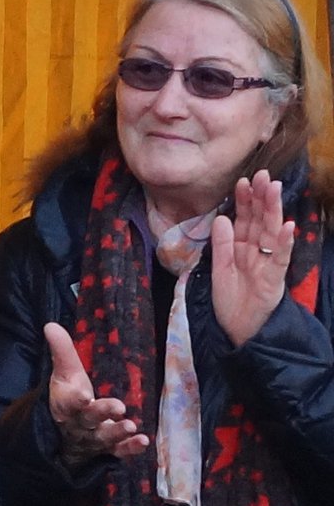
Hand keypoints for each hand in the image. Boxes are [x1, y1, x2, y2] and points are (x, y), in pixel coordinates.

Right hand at [44, 323, 148, 466]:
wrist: (64, 433)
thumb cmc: (67, 397)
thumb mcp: (64, 374)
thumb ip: (61, 351)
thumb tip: (50, 324)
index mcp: (65, 404)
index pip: (68, 402)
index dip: (74, 399)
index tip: (82, 394)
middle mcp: (78, 423)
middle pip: (88, 419)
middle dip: (102, 413)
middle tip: (119, 407)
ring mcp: (92, 439)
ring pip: (103, 437)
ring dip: (117, 432)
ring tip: (130, 425)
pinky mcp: (106, 450)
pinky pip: (117, 451)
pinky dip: (129, 449)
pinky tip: (142, 442)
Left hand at [211, 170, 293, 346]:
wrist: (236, 331)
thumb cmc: (230, 301)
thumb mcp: (219, 270)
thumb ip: (221, 245)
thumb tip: (222, 218)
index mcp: (242, 249)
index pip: (245, 220)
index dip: (244, 201)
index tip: (242, 181)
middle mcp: (257, 252)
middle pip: (261, 221)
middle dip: (261, 198)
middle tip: (262, 175)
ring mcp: (268, 264)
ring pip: (272, 233)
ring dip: (274, 211)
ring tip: (274, 190)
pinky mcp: (274, 280)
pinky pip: (280, 259)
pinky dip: (284, 242)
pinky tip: (287, 226)